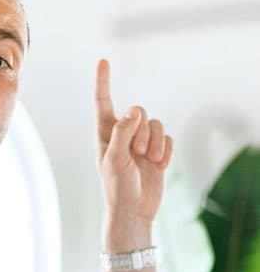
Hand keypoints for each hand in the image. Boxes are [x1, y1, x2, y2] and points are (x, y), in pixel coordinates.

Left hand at [95, 59, 172, 250]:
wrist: (134, 211)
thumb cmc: (117, 187)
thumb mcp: (114, 159)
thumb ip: (121, 132)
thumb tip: (132, 110)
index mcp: (104, 133)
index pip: (103, 102)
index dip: (103, 81)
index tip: (103, 61)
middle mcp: (122, 133)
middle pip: (139, 111)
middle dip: (141, 130)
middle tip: (136, 153)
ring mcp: (141, 142)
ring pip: (156, 124)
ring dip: (154, 142)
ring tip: (147, 161)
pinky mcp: (157, 151)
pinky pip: (168, 138)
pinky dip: (165, 150)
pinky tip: (158, 166)